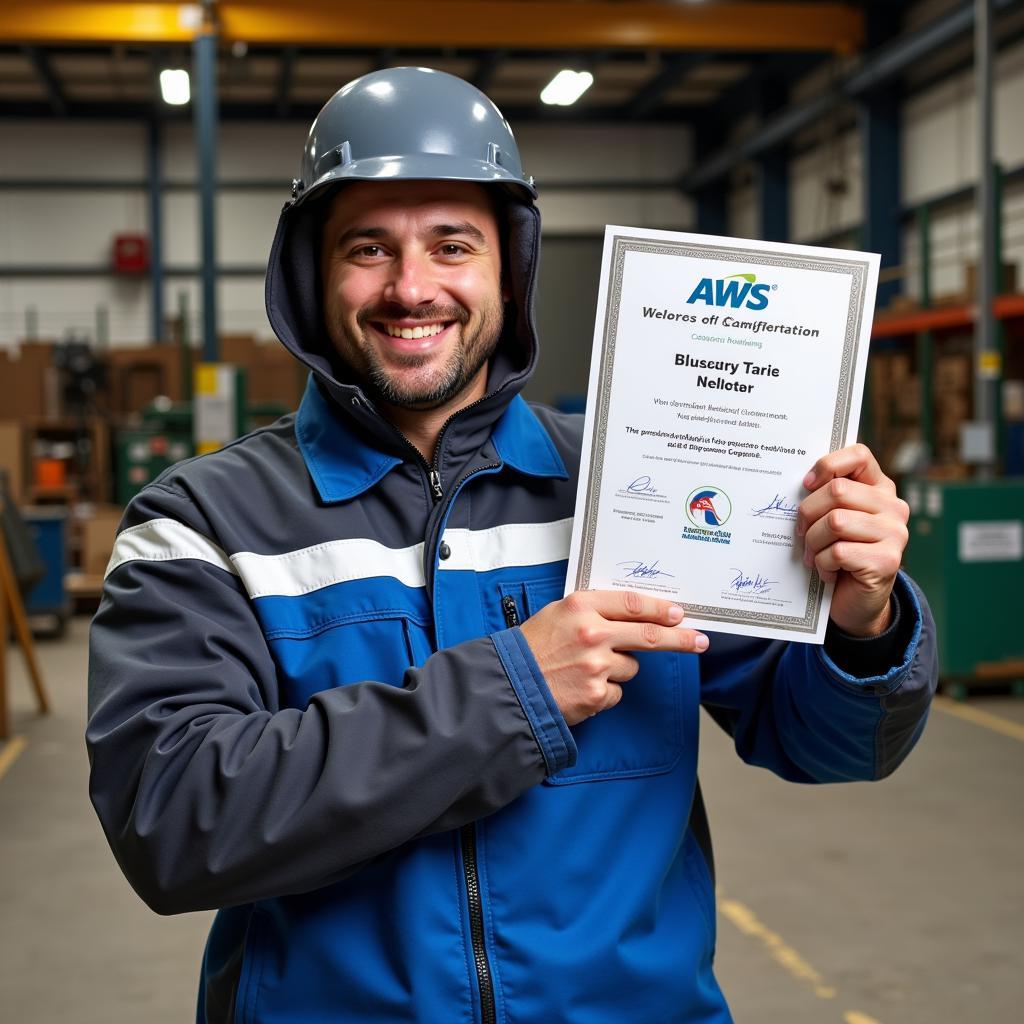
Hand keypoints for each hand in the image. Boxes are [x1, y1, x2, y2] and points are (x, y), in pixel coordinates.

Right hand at [519, 590, 707, 725]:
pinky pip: (617, 692)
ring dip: (617, 669)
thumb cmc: (530, 649)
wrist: (508, 686)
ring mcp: (597, 665)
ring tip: (585, 670)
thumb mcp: (556, 615)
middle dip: (680, 638)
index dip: (660, 609)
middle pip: (649, 635)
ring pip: (630, 667)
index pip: (632, 603)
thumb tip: (633, 614)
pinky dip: (604, 692)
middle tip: (699, 640)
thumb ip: (592, 611)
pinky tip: (581, 688)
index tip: (678, 613)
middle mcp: (592, 633)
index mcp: (580, 606)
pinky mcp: (597, 694)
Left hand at [796, 443, 909, 636]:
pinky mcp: (887, 561)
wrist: (856, 601)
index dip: (827, 465)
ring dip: (813, 543)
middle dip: (808, 514)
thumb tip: (801, 482)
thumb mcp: (832, 519)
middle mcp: (893, 507)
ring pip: (835, 522)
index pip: (859, 455)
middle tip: (801, 534)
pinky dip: (822, 565)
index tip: (806, 484)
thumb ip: (826, 497)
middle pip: (837, 491)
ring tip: (815, 556)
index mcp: (880, 489)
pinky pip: (837, 553)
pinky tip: (828, 573)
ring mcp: (895, 534)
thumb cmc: (839, 553)